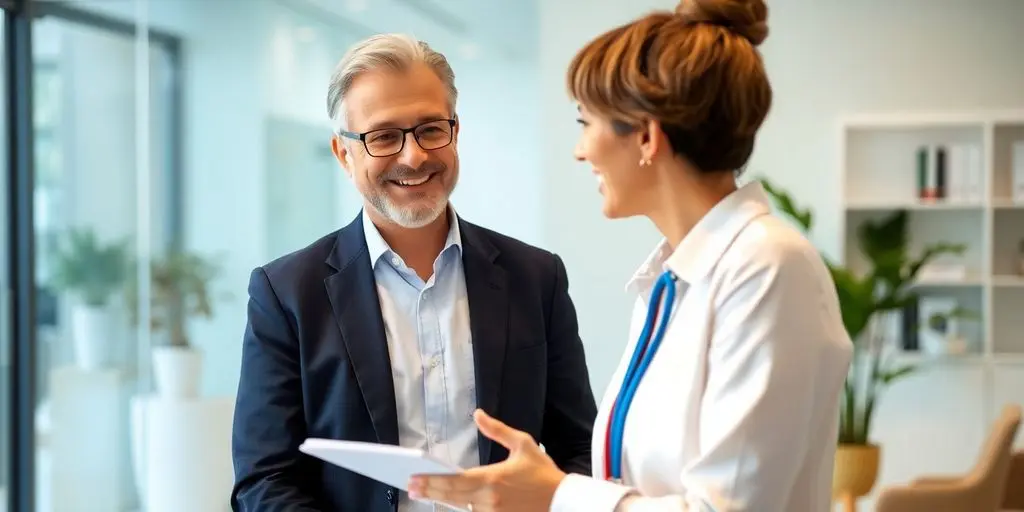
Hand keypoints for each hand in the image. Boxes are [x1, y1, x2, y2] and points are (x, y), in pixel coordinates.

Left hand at [408, 409, 566, 511]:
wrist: (562, 501)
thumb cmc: (543, 473)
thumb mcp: (523, 444)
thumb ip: (497, 429)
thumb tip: (478, 414)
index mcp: (492, 478)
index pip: (454, 481)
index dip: (432, 481)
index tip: (415, 478)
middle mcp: (488, 499)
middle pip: (451, 496)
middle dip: (429, 491)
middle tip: (410, 487)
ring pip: (459, 508)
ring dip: (441, 501)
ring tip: (422, 494)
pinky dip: (458, 508)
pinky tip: (446, 502)